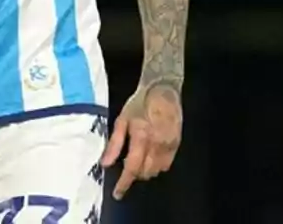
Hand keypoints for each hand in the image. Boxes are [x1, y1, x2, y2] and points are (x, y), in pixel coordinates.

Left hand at [101, 82, 182, 199]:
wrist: (163, 89)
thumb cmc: (139, 102)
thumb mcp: (122, 119)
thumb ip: (114, 144)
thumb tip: (105, 164)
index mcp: (142, 137)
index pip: (133, 168)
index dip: (124, 183)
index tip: (117, 193)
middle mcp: (157, 144)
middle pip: (145, 172)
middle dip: (134, 175)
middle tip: (127, 169)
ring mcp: (169, 145)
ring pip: (157, 170)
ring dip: (146, 171)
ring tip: (139, 162)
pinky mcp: (177, 143)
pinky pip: (167, 164)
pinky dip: (158, 166)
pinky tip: (151, 157)